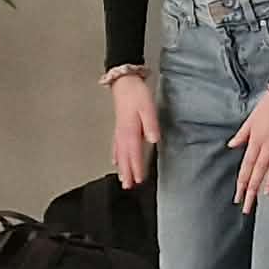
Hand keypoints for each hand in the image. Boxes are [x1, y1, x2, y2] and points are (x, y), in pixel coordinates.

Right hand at [106, 76, 158, 190]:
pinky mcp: (119, 127)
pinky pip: (116, 146)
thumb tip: (153, 140)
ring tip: (122, 180)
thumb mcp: (148, 107)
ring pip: (119, 153)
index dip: (137, 167)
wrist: (124, 82)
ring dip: (121, 167)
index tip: (139, 180)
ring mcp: (119, 131)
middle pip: (125, 156)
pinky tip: (115, 162)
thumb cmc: (137, 94)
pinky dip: (116, 156)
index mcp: (130, 130)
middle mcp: (122, 133)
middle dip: (127, 172)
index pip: (134, 153)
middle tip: (128, 187)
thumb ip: (151, 124)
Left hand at [231, 89, 268, 208]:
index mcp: (255, 141)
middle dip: (252, 190)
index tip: (238, 197)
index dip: (242, 183)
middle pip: (257, 171)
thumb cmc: (268, 106)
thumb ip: (242, 135)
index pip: (246, 166)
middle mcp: (267, 145)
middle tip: (248, 206)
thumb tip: (231, 145)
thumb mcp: (250, 120)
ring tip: (264, 196)